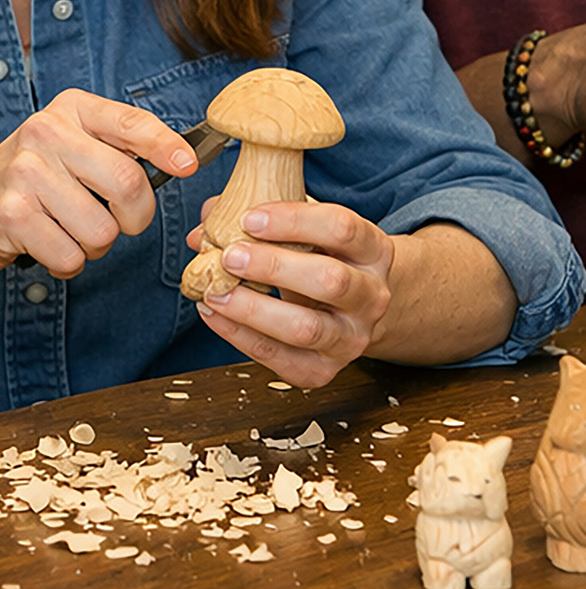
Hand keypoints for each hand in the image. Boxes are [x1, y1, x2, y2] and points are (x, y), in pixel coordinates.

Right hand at [0, 90, 197, 275]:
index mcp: (74, 109)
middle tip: (126, 219)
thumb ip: (126, 144)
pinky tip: (54, 242)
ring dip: (99, 244)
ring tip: (77, 228)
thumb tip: (184, 160)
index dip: (165, 145)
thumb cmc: (49, 168)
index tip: (187, 165)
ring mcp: (25, 174)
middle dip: (137, 215)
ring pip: (101, 229)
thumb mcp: (83, 139)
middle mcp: (46, 134)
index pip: (132, 123)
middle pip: (127, 182)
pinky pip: (70, 256)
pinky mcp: (11, 215)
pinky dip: (71, 261)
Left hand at [192, 201, 395, 388]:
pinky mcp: (324, 370)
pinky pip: (280, 357)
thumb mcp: (312, 232)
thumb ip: (266, 221)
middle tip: (230, 257)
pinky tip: (215, 314)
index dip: (295, 221)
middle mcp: (372, 296)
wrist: (355, 312)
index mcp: (374, 251)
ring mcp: (352, 337)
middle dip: (275, 267)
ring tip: (216, 292)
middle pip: (331, 281)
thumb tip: (208, 219)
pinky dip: (241, 336)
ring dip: (254, 310)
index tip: (249, 218)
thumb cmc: (325, 261)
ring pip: (306, 328)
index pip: (342, 229)